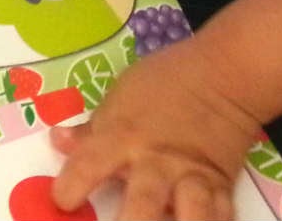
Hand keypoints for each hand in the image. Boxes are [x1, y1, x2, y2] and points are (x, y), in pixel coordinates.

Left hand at [50, 36, 261, 219]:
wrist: (224, 74)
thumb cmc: (166, 79)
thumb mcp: (121, 95)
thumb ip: (92, 128)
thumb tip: (57, 140)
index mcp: (124, 136)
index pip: (89, 165)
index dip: (71, 187)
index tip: (62, 201)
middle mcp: (157, 162)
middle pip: (144, 202)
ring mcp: (192, 177)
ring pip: (191, 214)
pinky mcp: (221, 186)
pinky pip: (221, 215)